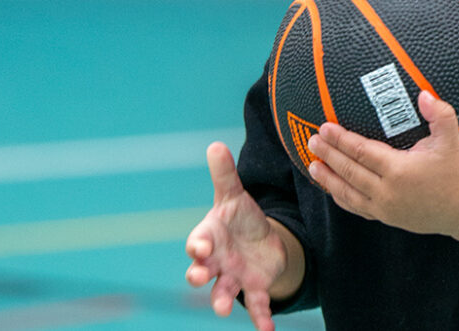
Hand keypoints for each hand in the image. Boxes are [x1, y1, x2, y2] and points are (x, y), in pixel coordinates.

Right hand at [185, 142, 290, 330]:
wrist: (259, 239)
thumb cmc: (238, 217)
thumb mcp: (234, 195)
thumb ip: (224, 174)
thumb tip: (215, 144)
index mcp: (209, 237)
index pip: (197, 243)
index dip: (197, 246)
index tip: (199, 248)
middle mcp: (217, 262)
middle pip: (201, 272)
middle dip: (197, 275)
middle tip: (197, 277)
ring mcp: (234, 278)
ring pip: (223, 293)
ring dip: (221, 301)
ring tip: (222, 309)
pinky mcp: (255, 288)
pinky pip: (256, 307)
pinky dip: (261, 320)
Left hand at [306, 91, 458, 238]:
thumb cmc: (458, 171)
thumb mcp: (451, 140)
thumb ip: (440, 115)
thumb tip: (424, 94)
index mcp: (400, 170)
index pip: (362, 152)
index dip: (341, 140)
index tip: (325, 127)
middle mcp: (388, 192)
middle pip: (350, 171)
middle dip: (329, 155)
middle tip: (312, 141)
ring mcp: (386, 208)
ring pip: (349, 193)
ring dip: (328, 179)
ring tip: (312, 165)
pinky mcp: (388, 218)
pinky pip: (358, 208)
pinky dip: (342, 198)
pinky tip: (332, 189)